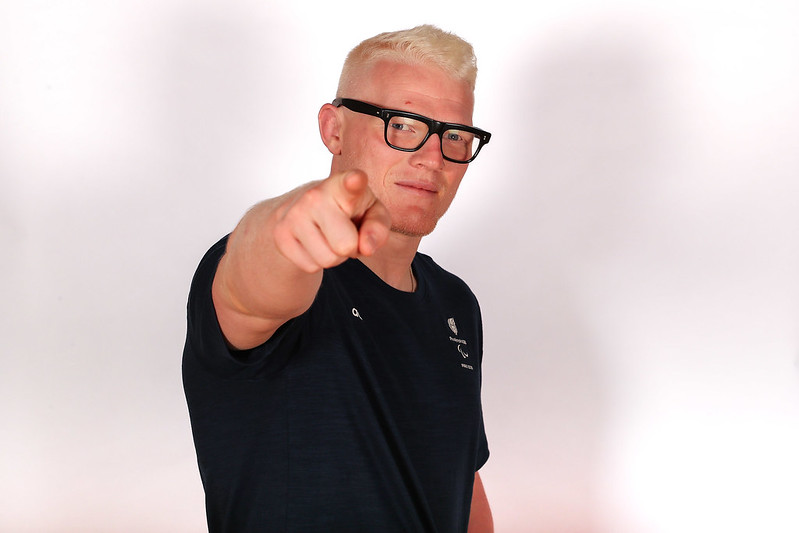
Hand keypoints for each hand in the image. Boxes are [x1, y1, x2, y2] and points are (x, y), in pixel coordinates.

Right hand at [273, 170, 390, 272]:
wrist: (300, 211)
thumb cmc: (347, 210)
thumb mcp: (371, 213)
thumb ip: (378, 227)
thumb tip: (366, 248)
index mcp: (343, 186)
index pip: (350, 183)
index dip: (354, 182)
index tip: (355, 179)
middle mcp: (315, 196)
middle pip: (345, 245)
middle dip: (350, 248)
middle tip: (344, 232)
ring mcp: (293, 215)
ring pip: (327, 260)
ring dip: (334, 257)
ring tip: (329, 237)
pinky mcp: (280, 235)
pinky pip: (311, 267)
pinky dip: (316, 262)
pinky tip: (313, 243)